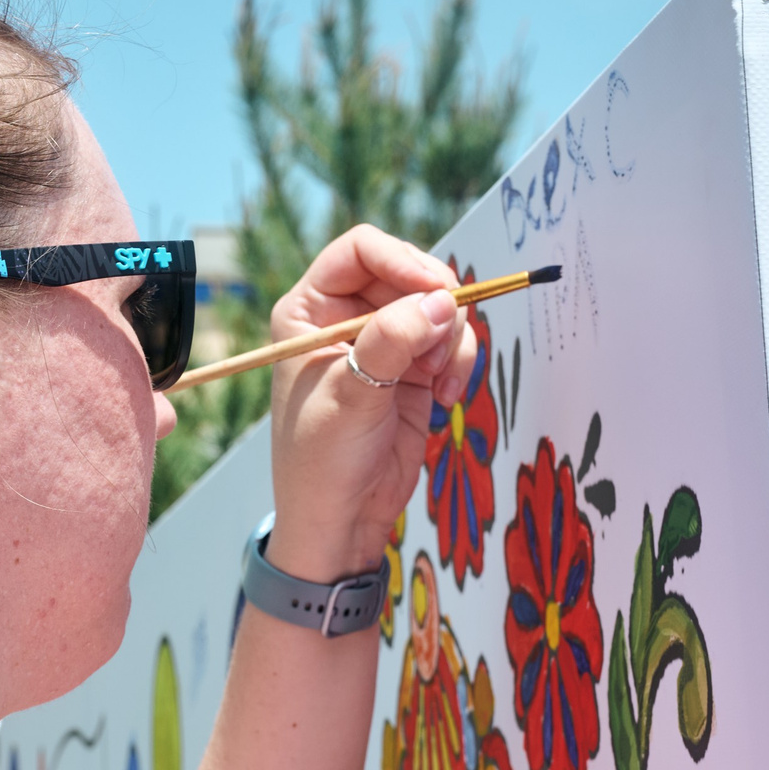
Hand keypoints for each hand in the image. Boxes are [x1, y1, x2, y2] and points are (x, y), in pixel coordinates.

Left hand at [263, 225, 476, 581]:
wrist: (341, 519)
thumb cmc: (323, 459)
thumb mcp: (352, 396)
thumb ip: (393, 341)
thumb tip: (442, 300)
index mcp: (309, 310)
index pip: (360, 251)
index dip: (402, 261)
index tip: (436, 290)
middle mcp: (346, 316)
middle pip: (410, 273)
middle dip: (436, 307)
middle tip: (441, 350)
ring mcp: (384, 341)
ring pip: (439, 306)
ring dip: (452, 340)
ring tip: (440, 384)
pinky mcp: (414, 368)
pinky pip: (452, 342)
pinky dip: (459, 364)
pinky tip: (444, 399)